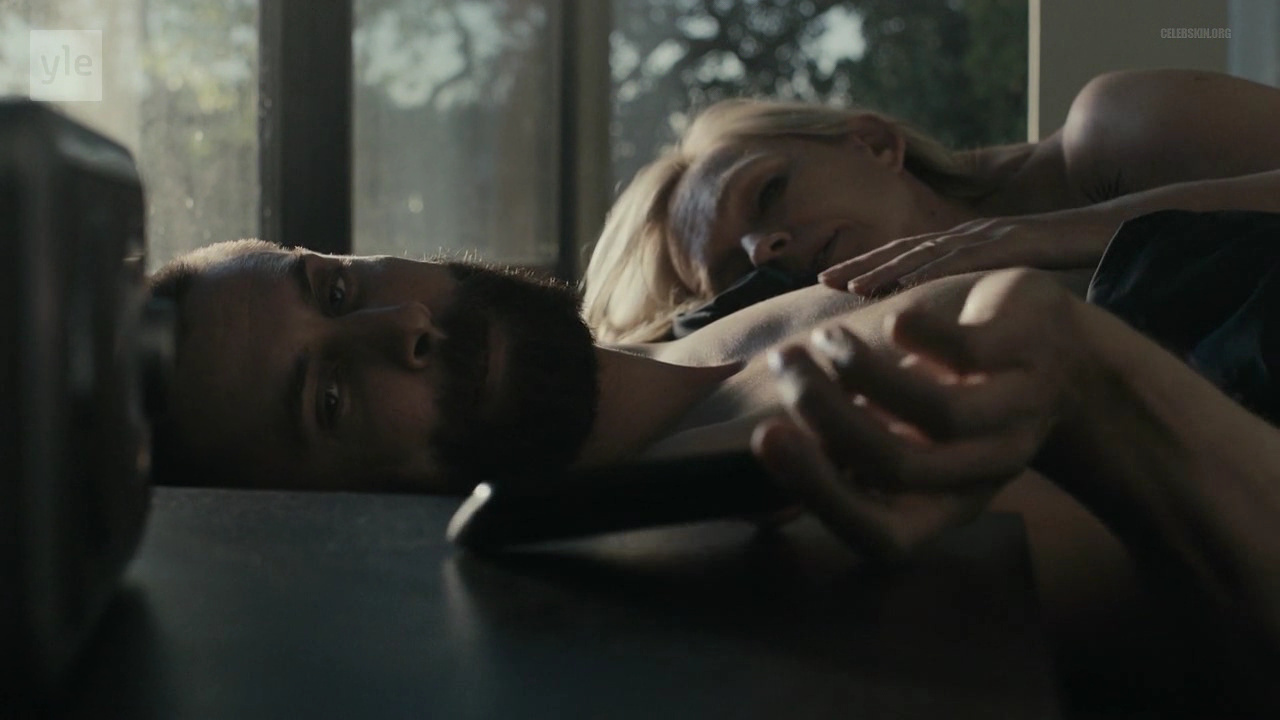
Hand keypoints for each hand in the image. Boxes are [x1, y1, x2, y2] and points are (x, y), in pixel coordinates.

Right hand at [752, 269, 1087, 559]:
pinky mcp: (1029, 355)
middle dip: (825, 413)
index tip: (764, 436)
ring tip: (825, 338)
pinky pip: (969, 352)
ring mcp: (1014, 414)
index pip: (883, 536)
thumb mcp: (909, 440)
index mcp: (945, 504)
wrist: (1065, 357)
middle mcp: (984, 471)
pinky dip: (918, 336)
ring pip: (934, 412)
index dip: (820, 494)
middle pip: (897, 466)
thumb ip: (848, 461)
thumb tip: (759, 486)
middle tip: (783, 364)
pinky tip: (892, 321)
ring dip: (862, 369)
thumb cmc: (959, 398)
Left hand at [819, 213, 1116, 295]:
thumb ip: (991, 297)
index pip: (914, 256)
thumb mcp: (1023, 285)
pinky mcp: (1013, 242)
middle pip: (907, 248)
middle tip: (820, 281)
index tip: (834, 285)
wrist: (1132, 229)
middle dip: (862, 263)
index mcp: (976, 245)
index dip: (873, 267)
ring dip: (880, 266)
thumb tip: (966, 332)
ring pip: (925, 250)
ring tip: (842, 284)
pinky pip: (961, 258)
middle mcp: (977, 235)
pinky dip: (923, 270)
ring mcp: (993, 235)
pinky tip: (896, 285)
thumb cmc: (1083, 261)